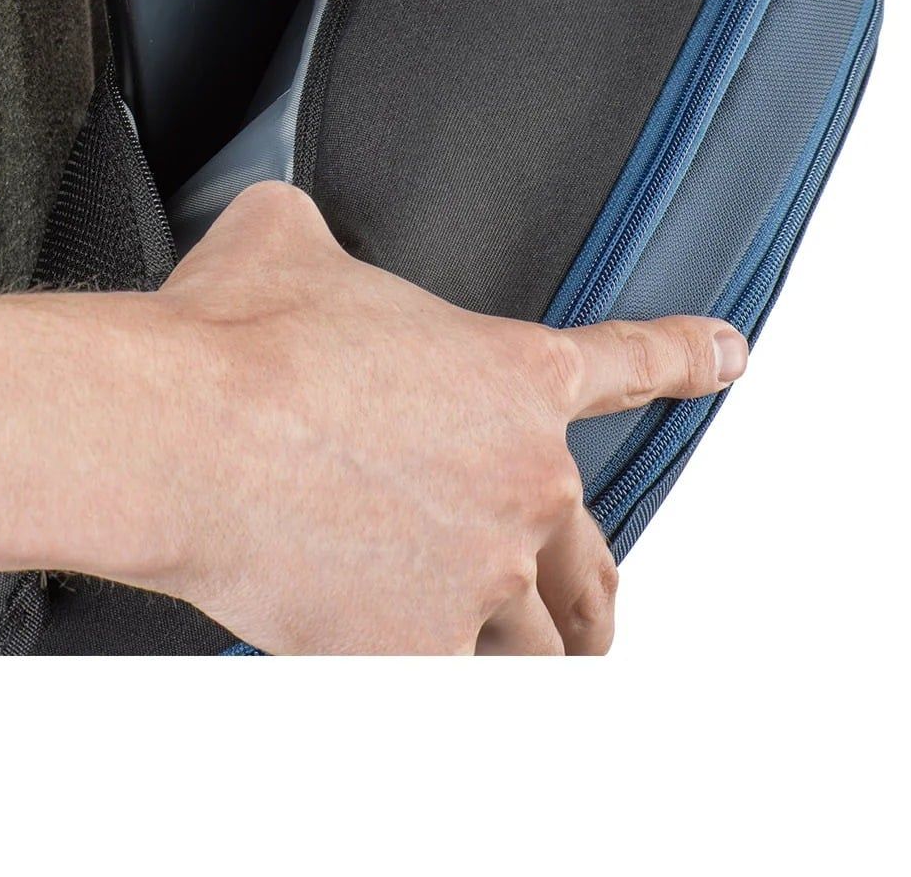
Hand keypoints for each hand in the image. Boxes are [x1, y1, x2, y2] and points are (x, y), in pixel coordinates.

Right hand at [144, 183, 745, 653]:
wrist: (182, 432)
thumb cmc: (232, 339)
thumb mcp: (282, 236)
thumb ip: (318, 235)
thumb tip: (288, 227)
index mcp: (508, 372)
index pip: (629, 361)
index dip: (686, 356)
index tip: (727, 355)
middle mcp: (522, 478)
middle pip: (592, 554)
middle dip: (587, 584)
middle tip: (579, 605)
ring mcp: (483, 572)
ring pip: (537, 640)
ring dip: (522, 646)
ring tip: (494, 656)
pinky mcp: (422, 649)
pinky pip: (456, 684)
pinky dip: (427, 674)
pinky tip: (394, 667)